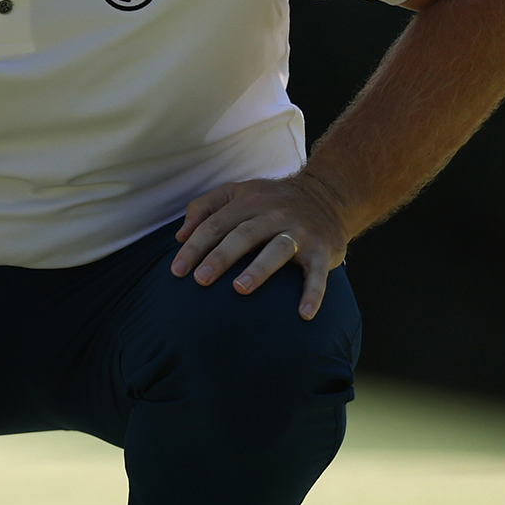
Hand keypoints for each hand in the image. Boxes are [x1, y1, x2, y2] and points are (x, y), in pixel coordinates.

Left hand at [171, 173, 352, 319]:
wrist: (328, 195)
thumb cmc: (270, 200)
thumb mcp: (237, 192)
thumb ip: (204, 207)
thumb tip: (180, 236)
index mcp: (249, 201)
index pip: (215, 224)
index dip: (194, 247)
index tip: (177, 271)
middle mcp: (274, 214)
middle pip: (243, 235)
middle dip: (220, 257)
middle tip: (200, 280)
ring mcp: (300, 231)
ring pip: (278, 249)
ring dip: (259, 269)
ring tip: (239, 289)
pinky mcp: (322, 249)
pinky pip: (317, 273)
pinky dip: (313, 292)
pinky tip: (304, 313)